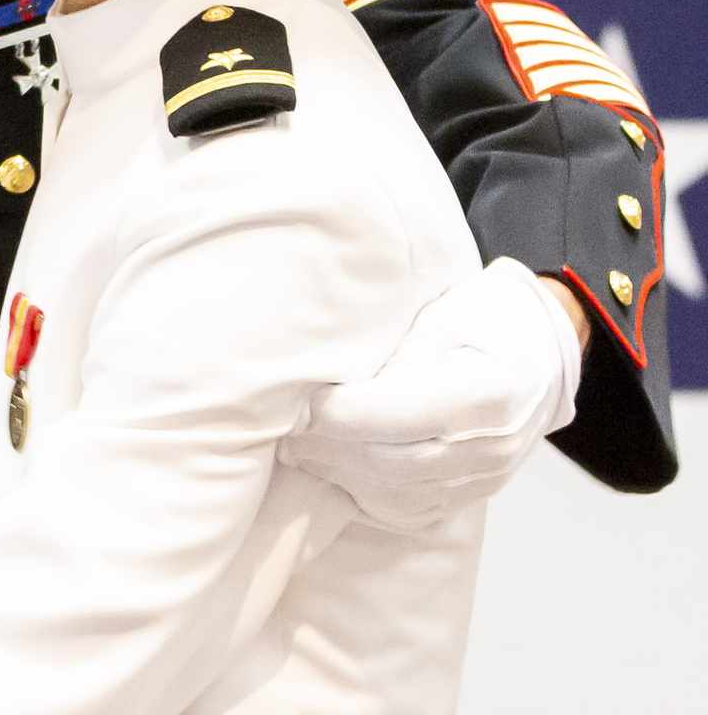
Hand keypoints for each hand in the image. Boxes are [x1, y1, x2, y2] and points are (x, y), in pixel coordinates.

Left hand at [277, 257, 582, 530]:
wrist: (539, 349)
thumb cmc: (480, 318)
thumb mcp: (439, 317)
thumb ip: (392, 354)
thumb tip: (325, 381)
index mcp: (488, 391)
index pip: (400, 415)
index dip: (341, 414)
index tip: (300, 402)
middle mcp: (494, 445)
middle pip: (396, 461)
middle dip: (331, 449)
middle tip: (286, 433)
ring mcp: (490, 476)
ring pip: (402, 493)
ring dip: (342, 476)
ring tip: (300, 452)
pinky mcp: (477, 492)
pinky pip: (416, 509)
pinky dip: (369, 497)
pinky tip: (336, 474)